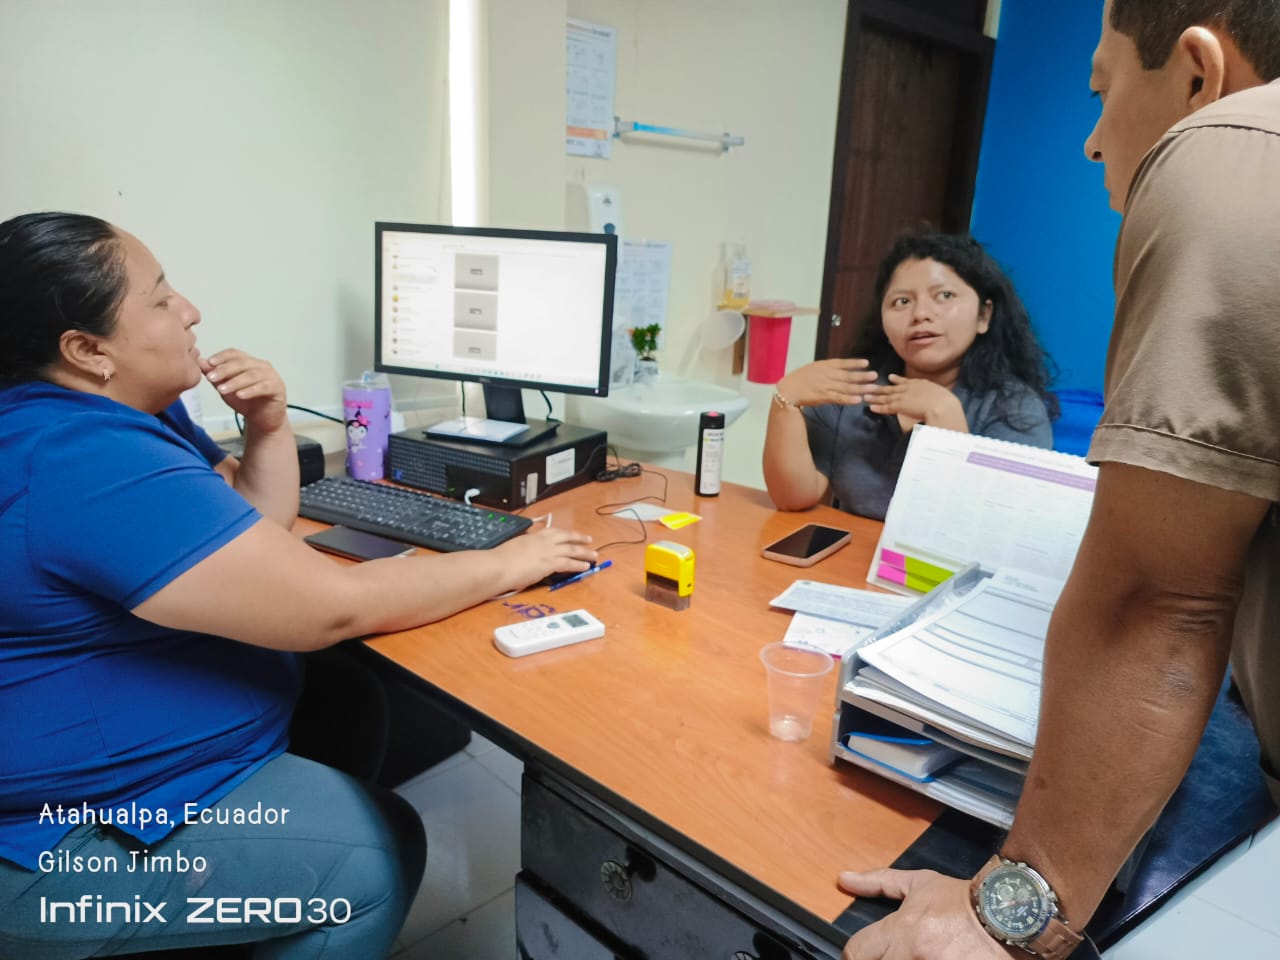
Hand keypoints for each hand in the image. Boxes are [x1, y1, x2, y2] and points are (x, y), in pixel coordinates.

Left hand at [201, 349, 288, 433]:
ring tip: (222, 390)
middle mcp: (261, 366)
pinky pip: (263, 387)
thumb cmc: (245, 402)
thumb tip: (201, 362)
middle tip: (211, 378)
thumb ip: (215, 376)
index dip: (222, 357)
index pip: (235, 353)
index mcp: (249, 362)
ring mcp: (271, 376)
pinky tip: (240, 395)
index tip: (209, 363)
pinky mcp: (278, 388)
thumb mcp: (225, 388)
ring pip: (252, 375)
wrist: (262, 420)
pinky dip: (250, 391)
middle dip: (225, 370)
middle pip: (242, 363)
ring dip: (235, 382)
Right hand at [494, 526, 596, 586]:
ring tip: (594, 555)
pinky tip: (586, 567)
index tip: (571, 534)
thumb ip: (524, 546)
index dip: (564, 533)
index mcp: (534, 536)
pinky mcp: (550, 563)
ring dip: (585, 552)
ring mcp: (548, 552)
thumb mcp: (514, 546)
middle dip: (579, 538)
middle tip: (589, 540)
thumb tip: (525, 549)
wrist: (499, 565)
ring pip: (572, 550)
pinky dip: (579, 565)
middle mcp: (544, 541)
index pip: (553, 532)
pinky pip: (569, 563)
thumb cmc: (501, 559)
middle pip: (567, 537)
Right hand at [775, 359, 879, 406]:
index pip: (842, 363)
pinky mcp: (824, 397)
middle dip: (862, 376)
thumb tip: (837, 369)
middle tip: (875, 375)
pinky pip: (839, 398)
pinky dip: (849, 399)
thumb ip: (825, 369)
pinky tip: (858, 400)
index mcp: (824, 365)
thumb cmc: (798, 379)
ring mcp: (826, 386)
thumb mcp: (812, 369)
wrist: (788, 390)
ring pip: (846, 387)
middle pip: (848, 375)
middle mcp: (827, 374)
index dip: (854, 363)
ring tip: (872, 388)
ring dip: (860, 388)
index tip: (866, 363)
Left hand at [838, 868, 1014, 958]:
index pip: (856, 952)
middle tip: (889, 953)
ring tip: (915, 955)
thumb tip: (844, 879)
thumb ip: (879, 882)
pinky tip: (929, 959)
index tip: (862, 953)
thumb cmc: (964, 902)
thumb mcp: (920, 884)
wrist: (1009, 918)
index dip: (854, 954)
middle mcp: (914, 956)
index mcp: (903, 930)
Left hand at [864, 374, 962, 426]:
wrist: (942, 405)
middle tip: (870, 386)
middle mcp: (909, 388)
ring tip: (866, 396)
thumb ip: (935, 393)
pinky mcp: (900, 406)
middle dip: (881, 388)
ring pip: (886, 397)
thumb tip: (939, 397)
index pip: (905, 381)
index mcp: (919, 384)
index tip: (890, 377)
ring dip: (876, 397)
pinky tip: (871, 407)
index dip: (896, 380)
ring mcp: (903, 397)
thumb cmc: (946, 401)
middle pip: (892, 388)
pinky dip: (878, 407)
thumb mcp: (941, 393)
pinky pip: (886, 407)